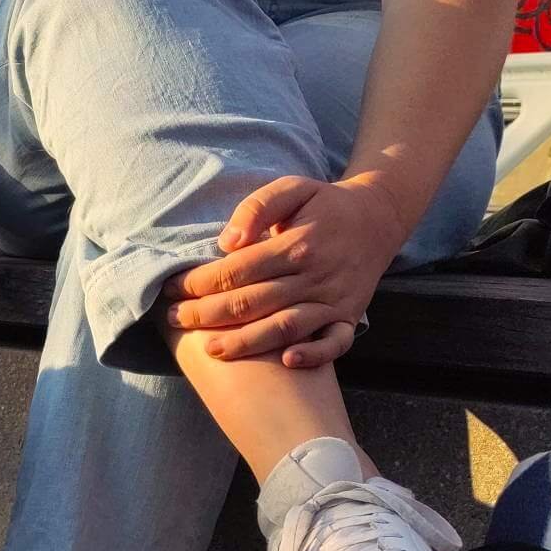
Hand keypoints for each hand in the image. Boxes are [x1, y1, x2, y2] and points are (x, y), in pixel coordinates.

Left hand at [162, 175, 409, 368]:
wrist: (378, 218)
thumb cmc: (323, 205)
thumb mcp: (292, 189)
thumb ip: (257, 207)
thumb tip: (227, 242)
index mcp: (297, 243)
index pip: (237, 270)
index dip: (199, 282)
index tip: (172, 288)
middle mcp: (316, 275)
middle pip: (252, 302)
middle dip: (207, 314)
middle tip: (175, 319)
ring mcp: (333, 299)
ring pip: (285, 327)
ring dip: (246, 342)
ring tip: (210, 349)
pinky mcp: (349, 317)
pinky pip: (336, 343)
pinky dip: (315, 355)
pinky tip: (287, 362)